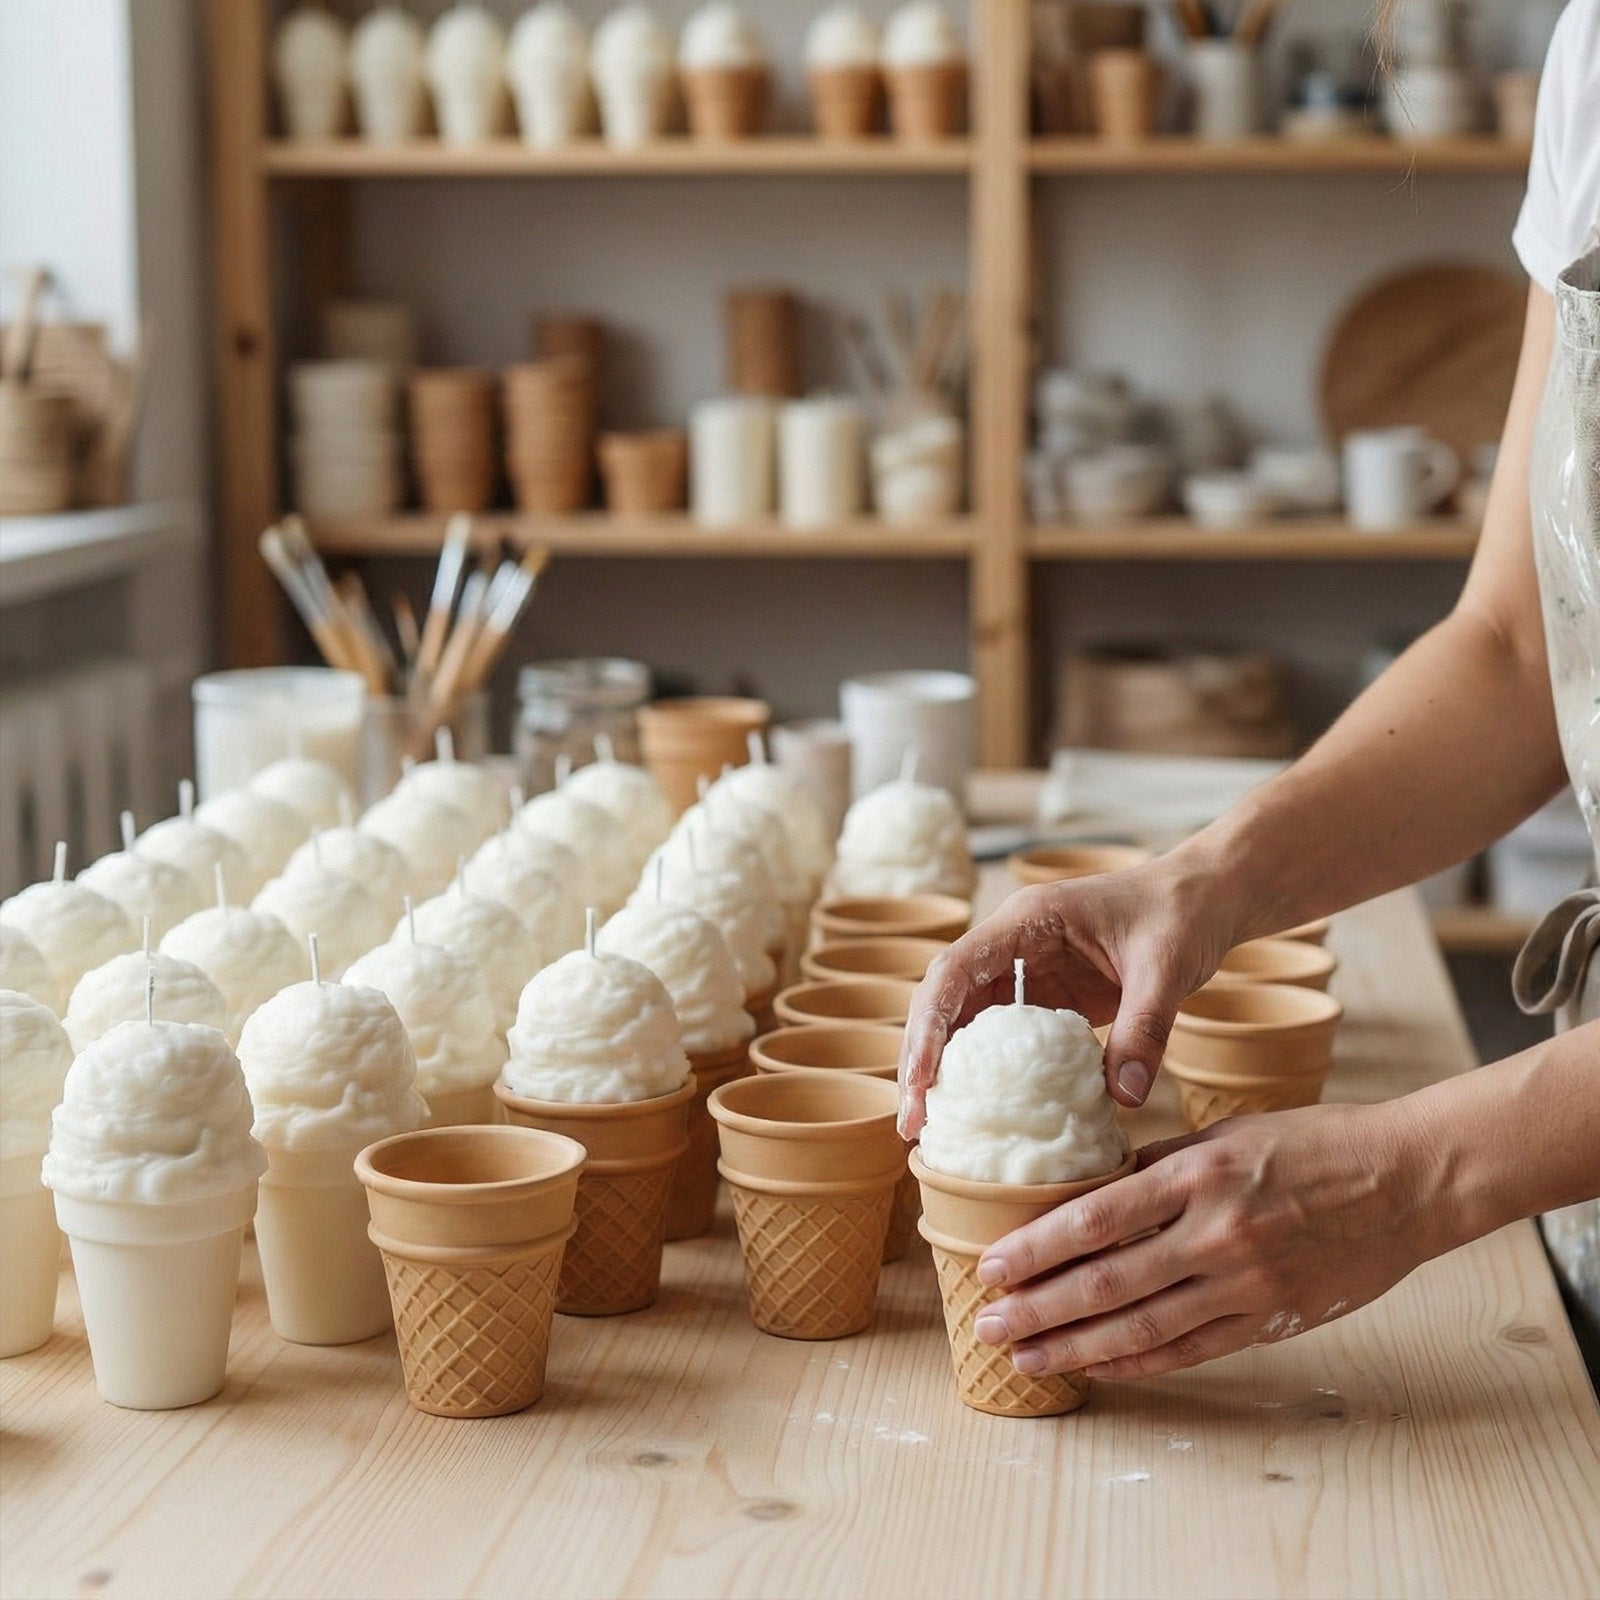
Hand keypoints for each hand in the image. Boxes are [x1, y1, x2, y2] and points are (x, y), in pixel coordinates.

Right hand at [898, 856, 1236, 1136]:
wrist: (1206, 898)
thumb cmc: (1181, 913)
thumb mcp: (1166, 967)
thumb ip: (1145, 1028)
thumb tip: (1124, 1098)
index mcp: (1026, 920)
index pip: (956, 969)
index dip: (929, 1023)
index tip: (921, 1079)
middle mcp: (1012, 944)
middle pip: (944, 999)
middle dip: (921, 1056)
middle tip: (912, 1121)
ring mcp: (1026, 971)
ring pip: (965, 1020)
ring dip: (945, 1068)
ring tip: (929, 1126)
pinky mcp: (1047, 998)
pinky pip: (1004, 1038)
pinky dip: (987, 1073)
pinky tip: (980, 1113)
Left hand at [968, 1101, 1447, 1380]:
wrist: (1407, 1181)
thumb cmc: (1312, 1144)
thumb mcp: (1227, 1133)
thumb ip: (1160, 1164)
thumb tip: (1090, 1188)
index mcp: (1199, 1174)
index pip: (1096, 1218)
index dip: (1036, 1247)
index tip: (991, 1264)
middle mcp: (1217, 1233)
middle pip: (1107, 1281)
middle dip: (1039, 1307)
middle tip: (989, 1323)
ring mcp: (1247, 1284)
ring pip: (1142, 1328)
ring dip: (1076, 1347)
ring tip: (1025, 1358)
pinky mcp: (1273, 1319)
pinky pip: (1192, 1349)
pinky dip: (1139, 1363)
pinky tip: (1098, 1367)